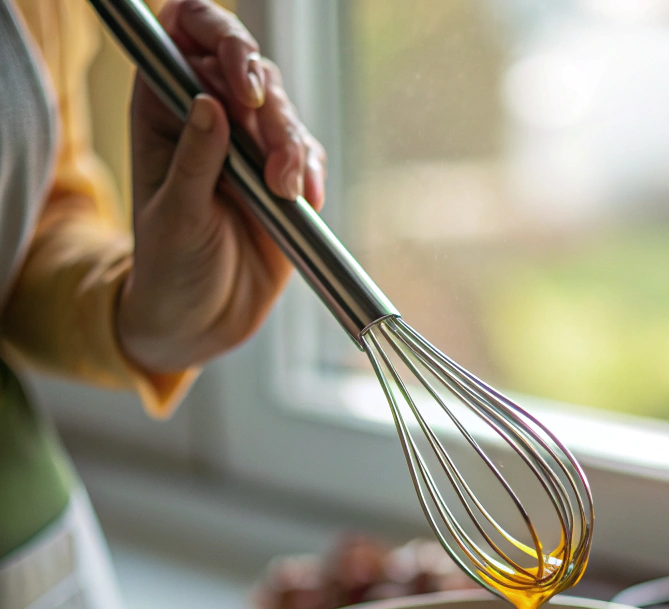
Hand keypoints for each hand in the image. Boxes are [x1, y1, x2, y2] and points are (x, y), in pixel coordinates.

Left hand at [117, 0, 326, 375]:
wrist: (202, 322)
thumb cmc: (169, 268)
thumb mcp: (175, 215)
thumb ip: (193, 159)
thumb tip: (210, 102)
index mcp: (163, 109)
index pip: (185, 32)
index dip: (217, 37)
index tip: (243, 81)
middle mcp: (207, 117)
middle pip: (250, 69)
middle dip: (271, 110)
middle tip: (276, 161)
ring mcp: (248, 148)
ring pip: (284, 112)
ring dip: (294, 147)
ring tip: (287, 193)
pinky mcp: (283, 179)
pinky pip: (309, 154)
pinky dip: (313, 173)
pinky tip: (306, 200)